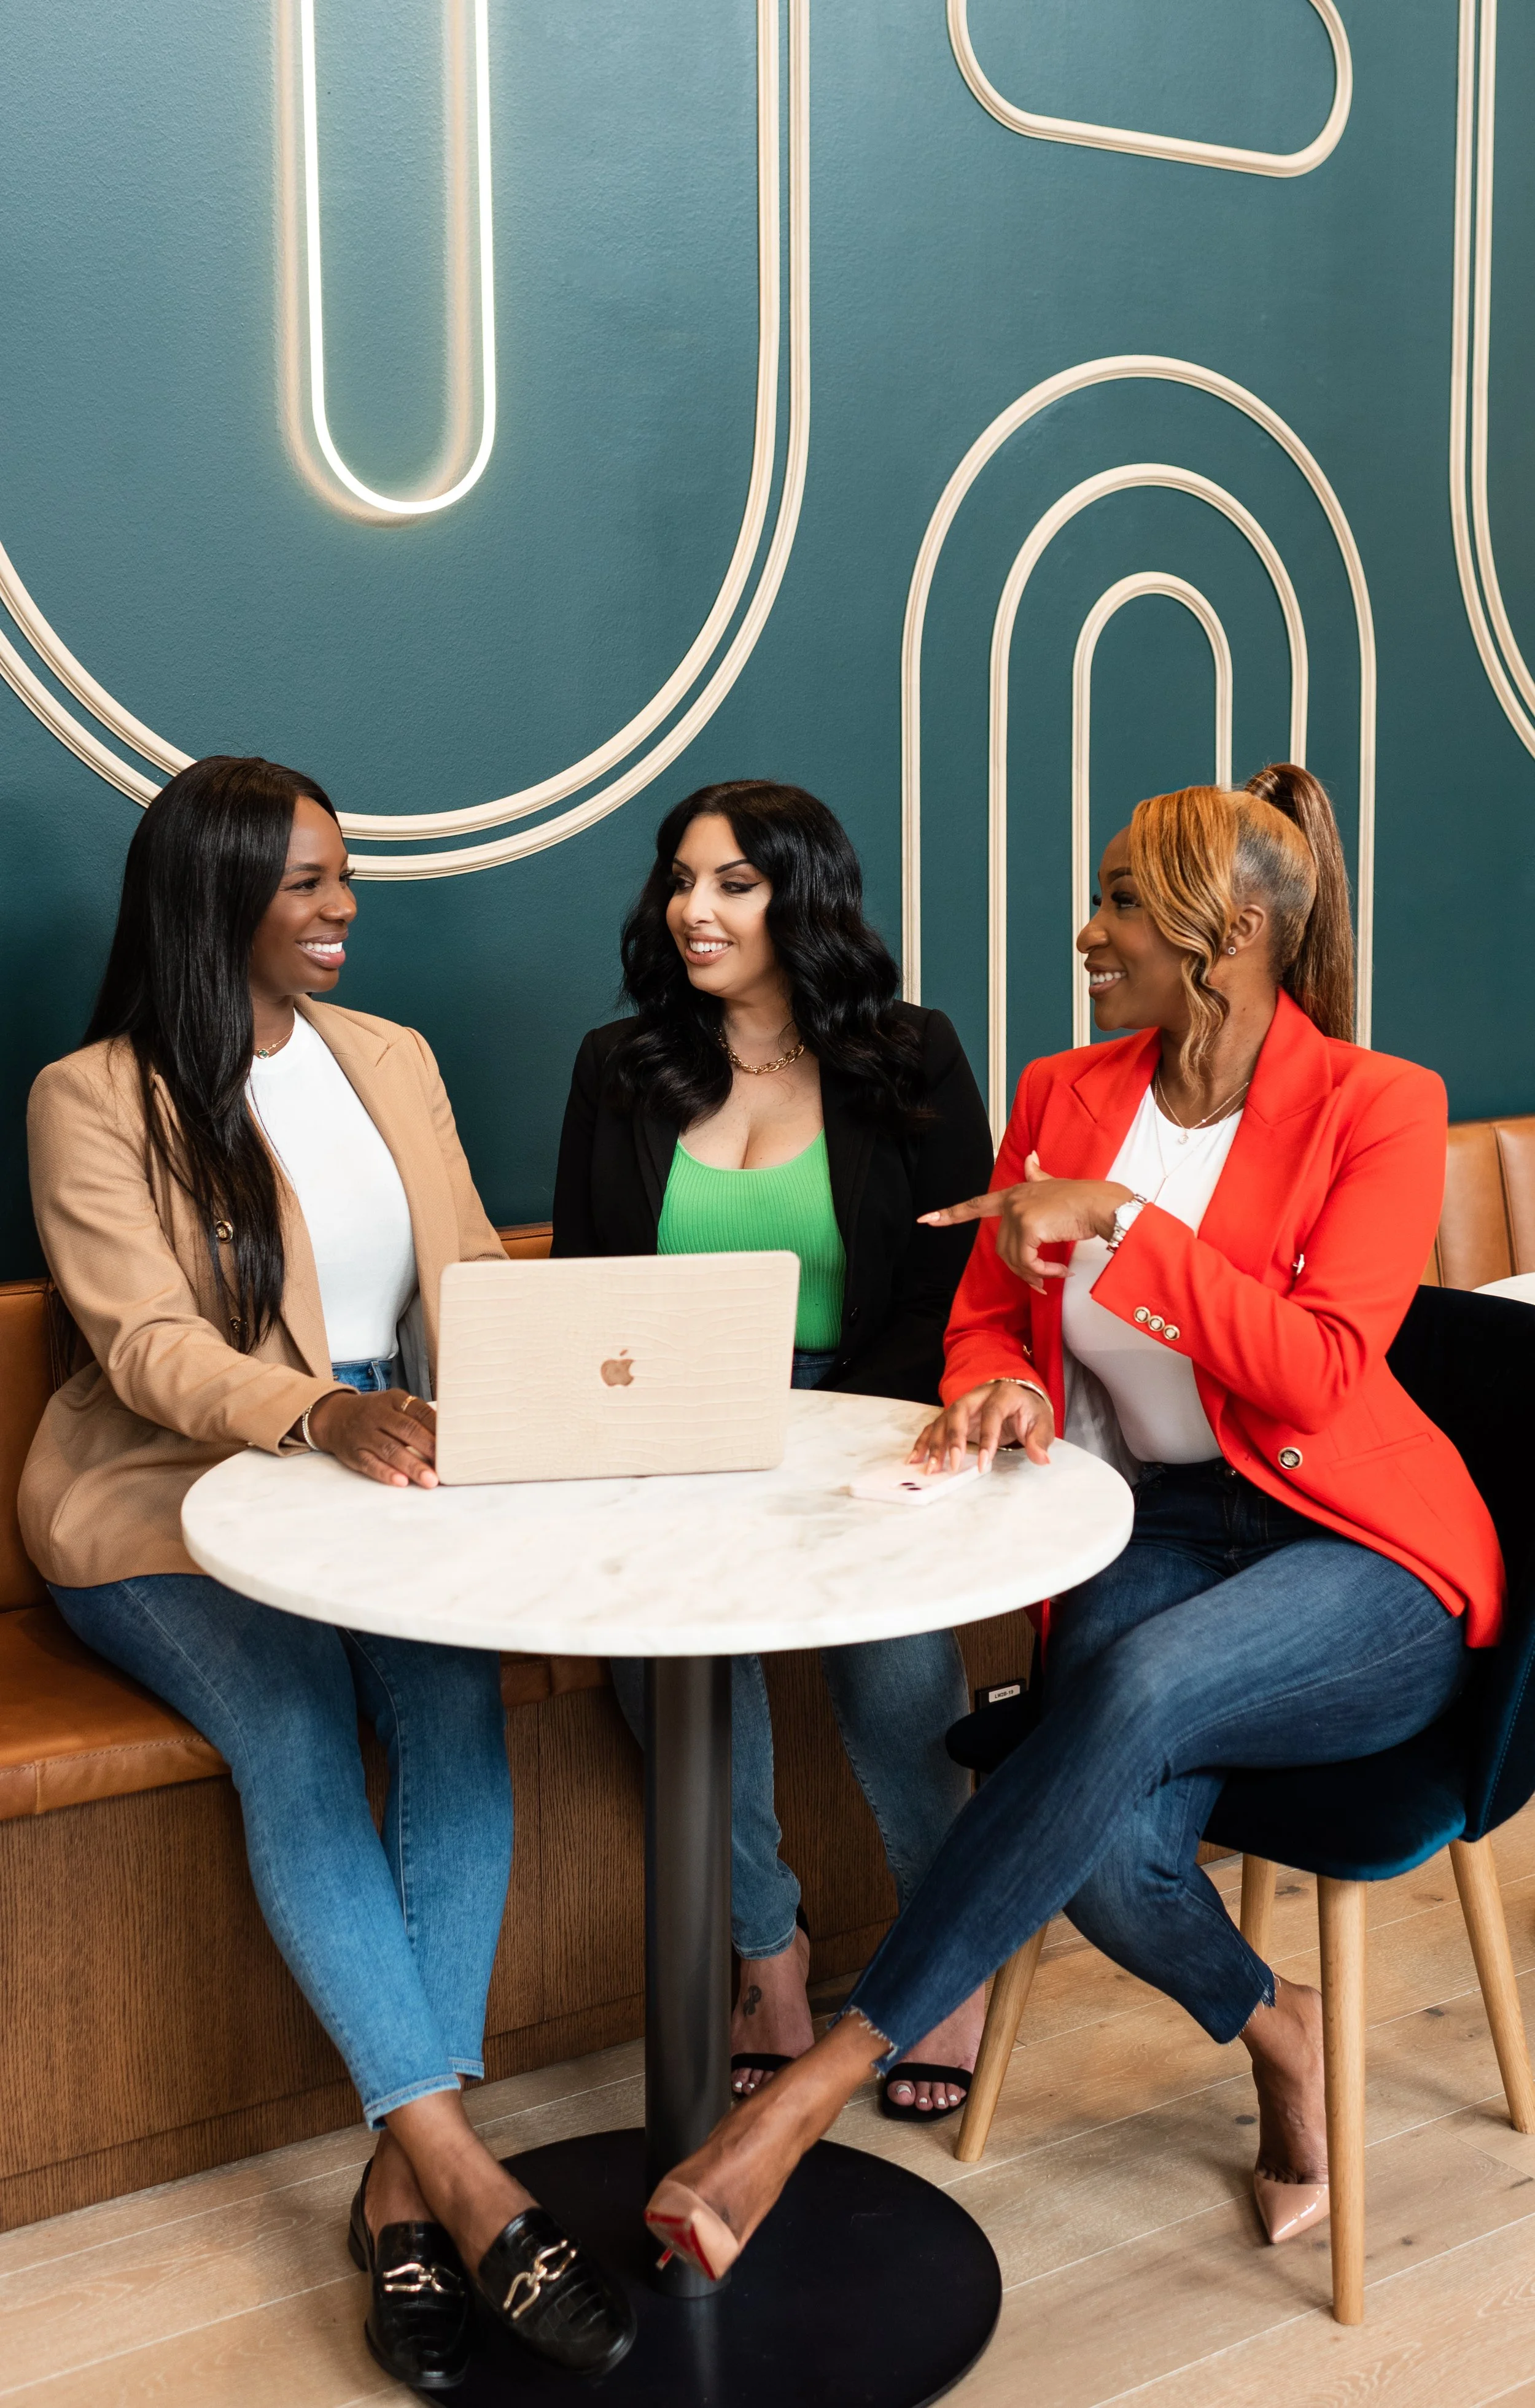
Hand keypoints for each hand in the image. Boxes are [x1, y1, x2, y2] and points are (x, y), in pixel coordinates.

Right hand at [304, 1388, 438, 1488]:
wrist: (334, 1416)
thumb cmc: (375, 1413)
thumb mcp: (394, 1404)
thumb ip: (418, 1416)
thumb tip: (450, 1435)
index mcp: (394, 1400)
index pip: (419, 1412)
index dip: (438, 1428)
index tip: (455, 1443)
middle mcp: (378, 1415)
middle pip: (407, 1431)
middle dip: (429, 1448)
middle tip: (446, 1465)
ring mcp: (364, 1434)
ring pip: (390, 1450)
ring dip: (412, 1466)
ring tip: (430, 1480)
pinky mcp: (353, 1452)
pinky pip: (370, 1464)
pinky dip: (386, 1473)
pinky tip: (401, 1482)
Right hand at [910, 1379, 1054, 1474]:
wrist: (1019, 1398)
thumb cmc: (1030, 1412)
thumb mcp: (1042, 1423)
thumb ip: (1040, 1440)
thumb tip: (1042, 1458)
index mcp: (1002, 1394)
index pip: (992, 1414)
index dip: (988, 1439)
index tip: (985, 1465)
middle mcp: (977, 1395)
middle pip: (959, 1412)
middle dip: (953, 1439)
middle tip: (953, 1464)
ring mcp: (962, 1405)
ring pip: (943, 1421)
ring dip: (934, 1444)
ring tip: (930, 1468)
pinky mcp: (952, 1416)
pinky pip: (934, 1427)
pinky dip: (923, 1443)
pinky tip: (914, 1459)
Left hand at [920, 1153, 1133, 1289]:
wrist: (1101, 1204)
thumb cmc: (1081, 1198)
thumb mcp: (1052, 1184)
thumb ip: (1036, 1175)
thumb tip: (1029, 1157)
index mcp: (1013, 1193)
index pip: (975, 1204)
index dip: (950, 1214)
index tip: (926, 1220)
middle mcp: (1012, 1201)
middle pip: (1001, 1247)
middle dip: (1020, 1269)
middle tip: (1041, 1280)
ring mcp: (1018, 1213)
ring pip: (1013, 1258)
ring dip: (1034, 1274)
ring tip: (1053, 1276)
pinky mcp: (1029, 1227)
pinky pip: (1027, 1262)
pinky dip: (1043, 1273)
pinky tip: (1060, 1272)